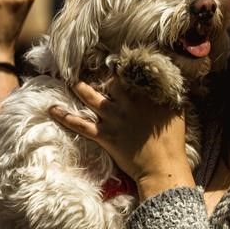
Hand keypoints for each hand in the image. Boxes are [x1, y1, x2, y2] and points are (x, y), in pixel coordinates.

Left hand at [49, 79, 193, 198]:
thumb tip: (171, 80)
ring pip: (91, 98)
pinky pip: (80, 124)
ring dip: (79, 88)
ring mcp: (113, 118)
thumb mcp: (177, 111)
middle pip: (109, 83)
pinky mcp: (104, 135)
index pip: (130, 74)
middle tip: (92, 69)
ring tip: (70, 81)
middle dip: (101, 76)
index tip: (116, 62)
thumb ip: (170, 94)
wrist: (161, 166)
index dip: (122, 67)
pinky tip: (52, 110)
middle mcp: (126, 103)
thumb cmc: (172, 141)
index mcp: (144, 95)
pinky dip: (65, 117)